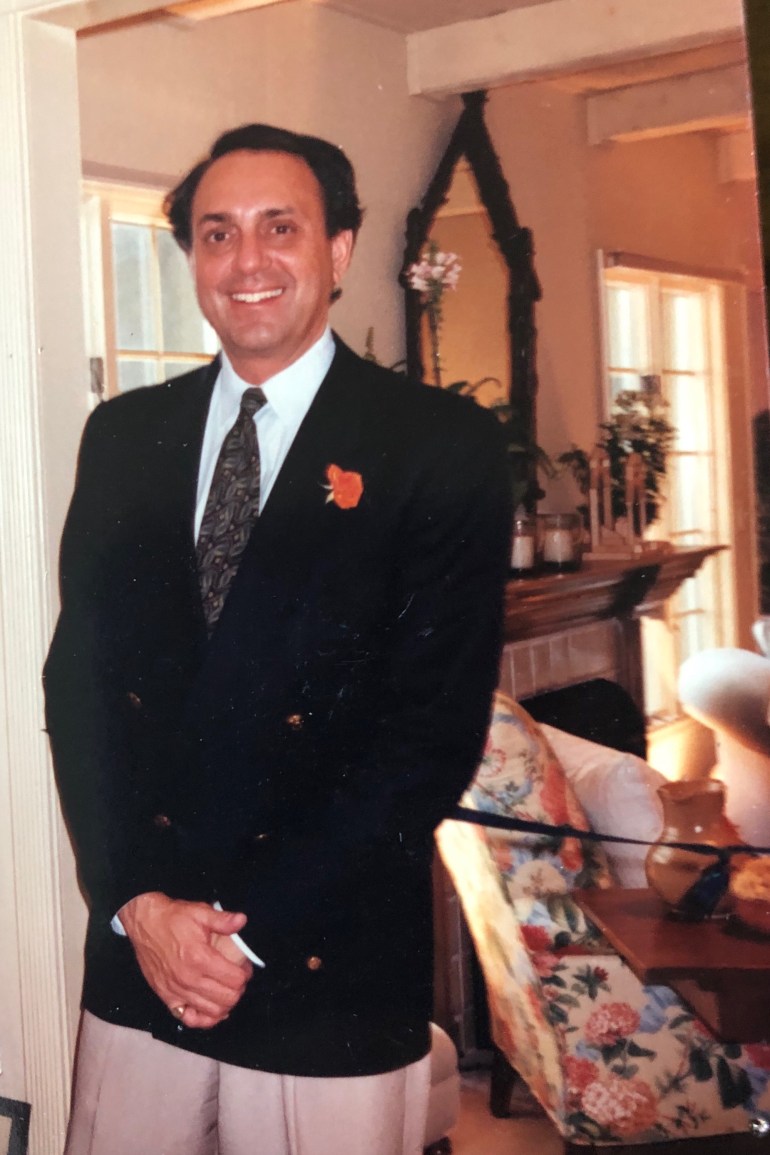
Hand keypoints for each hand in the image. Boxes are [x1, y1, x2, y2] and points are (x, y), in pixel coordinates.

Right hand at [119, 892, 252, 1028]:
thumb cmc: (172, 918)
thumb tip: (242, 920)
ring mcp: (177, 991)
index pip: (234, 979)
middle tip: (237, 980)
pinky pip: (189, 1019)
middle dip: (238, 990)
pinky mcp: (167, 997)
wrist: (145, 924)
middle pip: (227, 999)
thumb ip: (223, 920)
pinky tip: (210, 1009)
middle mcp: (189, 979)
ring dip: (225, 1005)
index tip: (244, 969)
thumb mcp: (200, 912)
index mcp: (200, 958)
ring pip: (211, 1012)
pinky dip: (203, 1018)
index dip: (245, 975)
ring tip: (226, 992)